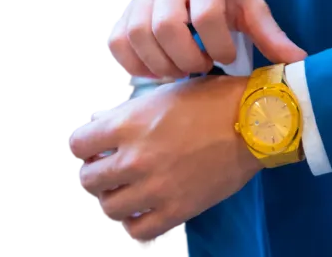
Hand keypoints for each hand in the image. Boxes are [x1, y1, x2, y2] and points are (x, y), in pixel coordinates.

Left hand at [70, 73, 259, 249]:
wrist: (253, 120)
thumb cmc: (212, 98)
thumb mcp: (165, 95)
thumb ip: (133, 116)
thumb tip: (110, 134)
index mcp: (130, 123)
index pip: (78, 146)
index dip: (84, 148)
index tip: (95, 149)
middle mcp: (135, 157)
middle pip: (87, 183)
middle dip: (96, 176)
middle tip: (112, 172)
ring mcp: (154, 188)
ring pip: (107, 210)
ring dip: (114, 202)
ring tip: (129, 193)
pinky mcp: (176, 210)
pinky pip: (138, 236)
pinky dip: (135, 229)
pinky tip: (143, 216)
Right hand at [108, 0, 307, 78]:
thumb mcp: (251, 4)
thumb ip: (270, 34)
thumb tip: (298, 63)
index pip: (206, 14)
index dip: (218, 45)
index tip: (228, 56)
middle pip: (166, 26)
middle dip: (187, 58)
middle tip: (202, 66)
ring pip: (138, 34)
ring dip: (161, 64)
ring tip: (182, 69)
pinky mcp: (127, 11)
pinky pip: (119, 41)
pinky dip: (135, 64)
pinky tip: (158, 70)